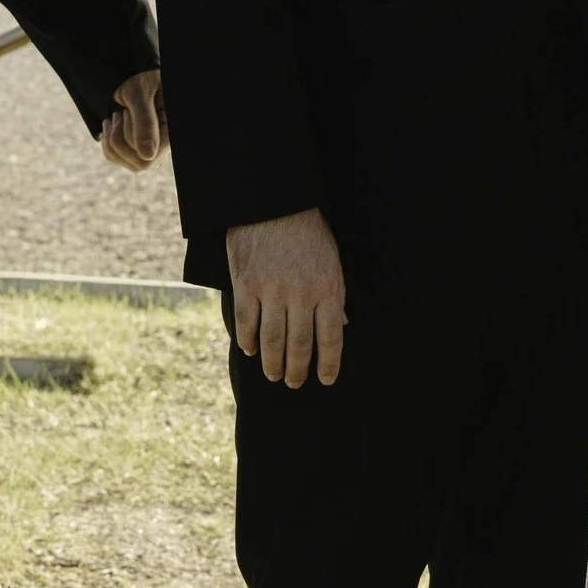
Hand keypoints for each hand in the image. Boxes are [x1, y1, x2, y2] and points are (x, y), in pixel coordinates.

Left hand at [99, 69, 163, 170]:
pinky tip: (110, 124)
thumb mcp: (139, 94)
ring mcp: (149, 148)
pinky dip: (106, 141)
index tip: (126, 112)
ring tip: (115, 116)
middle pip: (138, 163)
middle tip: (119, 112)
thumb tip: (147, 156)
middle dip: (120, 137)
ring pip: (123, 162)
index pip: (149, 156)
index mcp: (170, 130)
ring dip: (111, 138)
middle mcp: (162, 143)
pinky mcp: (134, 148)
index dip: (130, 137)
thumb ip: (145, 122)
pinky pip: (115, 158)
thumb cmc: (136, 78)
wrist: (127, 76)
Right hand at [228, 208, 345, 389]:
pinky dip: (248, 340)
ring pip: (272, 340)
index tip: (326, 379)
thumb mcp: (332, 261)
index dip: (329, 364)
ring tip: (274, 375)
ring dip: (273, 363)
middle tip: (295, 384)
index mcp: (327, 288)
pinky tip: (251, 350)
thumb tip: (342, 326)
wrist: (274, 203)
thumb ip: (335, 295)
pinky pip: (246, 322)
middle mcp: (300, 294)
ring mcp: (271, 290)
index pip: (331, 338)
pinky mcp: (245, 284)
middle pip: (300, 345)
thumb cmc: (308, 233)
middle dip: (298, 370)